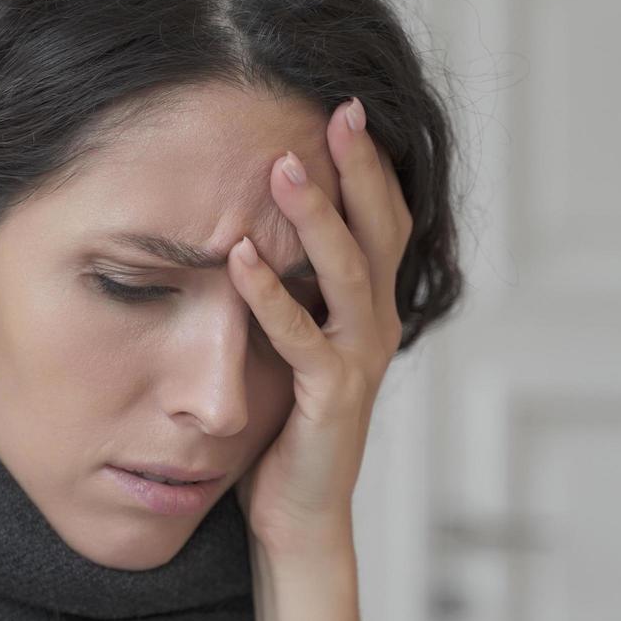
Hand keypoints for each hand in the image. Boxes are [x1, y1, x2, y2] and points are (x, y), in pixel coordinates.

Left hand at [229, 97, 411, 557]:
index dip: (369, 168)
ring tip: (284, 168)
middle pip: (380, 233)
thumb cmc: (286, 428)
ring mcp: (358, 363)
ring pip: (349, 276)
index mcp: (368, 310)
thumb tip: (244, 229)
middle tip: (338, 111)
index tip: (342, 108)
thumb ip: (287, 294)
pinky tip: (239, 258)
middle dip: (359, 170)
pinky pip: (301, 338)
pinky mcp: (329, 399)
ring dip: (317, 219)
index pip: (381, 223)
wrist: (298, 512)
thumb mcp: (288, 345)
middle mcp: (375, 328)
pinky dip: (270, 296)